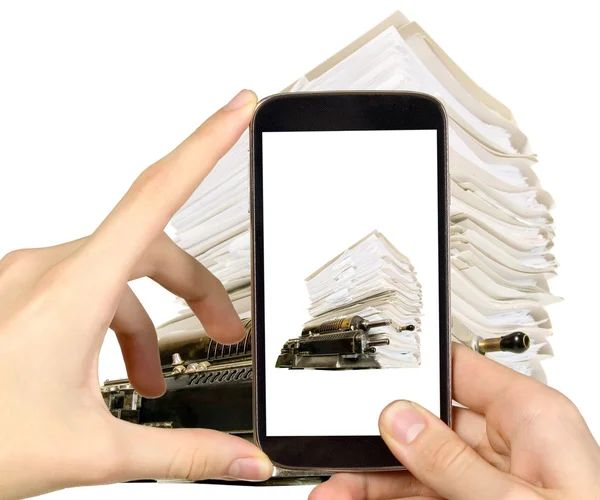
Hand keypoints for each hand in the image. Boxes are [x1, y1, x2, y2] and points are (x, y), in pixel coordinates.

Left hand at [0, 89, 272, 499]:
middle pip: (153, 245)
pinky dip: (113, 322)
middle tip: (225, 331)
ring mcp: (31, 277)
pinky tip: (111, 370)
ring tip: (152, 378)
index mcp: (72, 290)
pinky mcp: (22, 291)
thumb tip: (243, 459)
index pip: (159, 194)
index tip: (237, 109)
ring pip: (119, 271)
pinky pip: (86, 287)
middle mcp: (49, 268)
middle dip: (198, 289)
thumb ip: (182, 453)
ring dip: (148, 319)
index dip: (207, 143)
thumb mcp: (92, 450)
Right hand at [310, 343, 599, 499]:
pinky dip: (393, 499)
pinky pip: (428, 494)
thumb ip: (453, 461)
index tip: (367, 388)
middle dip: (376, 444)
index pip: (457, 371)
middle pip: (426, 427)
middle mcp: (514, 443)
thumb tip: (399, 421)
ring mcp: (497, 479)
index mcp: (532, 417)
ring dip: (374, 480)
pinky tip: (362, 499)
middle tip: (339, 461)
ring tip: (336, 492)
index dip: (410, 374)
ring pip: (420, 467)